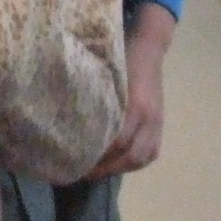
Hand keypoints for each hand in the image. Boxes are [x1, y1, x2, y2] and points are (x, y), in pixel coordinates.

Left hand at [88, 4, 173, 177]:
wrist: (148, 48)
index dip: (96, 155)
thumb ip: (88, 94)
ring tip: (93, 172)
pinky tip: (114, 165)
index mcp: (134, 103)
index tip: (72, 160)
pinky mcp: (160, 125)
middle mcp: (149, 117)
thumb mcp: (100, 72)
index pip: (117, 141)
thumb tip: (60, 115)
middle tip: (77, 172)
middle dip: (103, 168)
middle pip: (129, 155)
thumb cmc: (118, 55)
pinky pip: (149, 154)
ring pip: (141, 158)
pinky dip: (131, 164)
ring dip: (116, 169)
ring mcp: (157, 123)